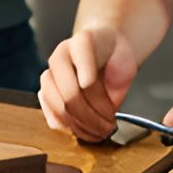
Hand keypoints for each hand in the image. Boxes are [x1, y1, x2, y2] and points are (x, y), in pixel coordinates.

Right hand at [38, 25, 137, 140]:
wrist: (106, 57)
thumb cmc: (115, 59)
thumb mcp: (125, 58)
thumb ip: (116, 68)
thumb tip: (87, 85)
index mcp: (82, 41)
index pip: (81, 53)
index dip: (87, 71)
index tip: (93, 85)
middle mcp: (61, 56)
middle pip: (69, 92)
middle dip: (92, 115)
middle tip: (110, 125)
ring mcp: (51, 76)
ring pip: (58, 107)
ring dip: (82, 125)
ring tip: (101, 131)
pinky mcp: (47, 95)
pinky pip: (53, 118)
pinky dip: (71, 129)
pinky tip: (88, 131)